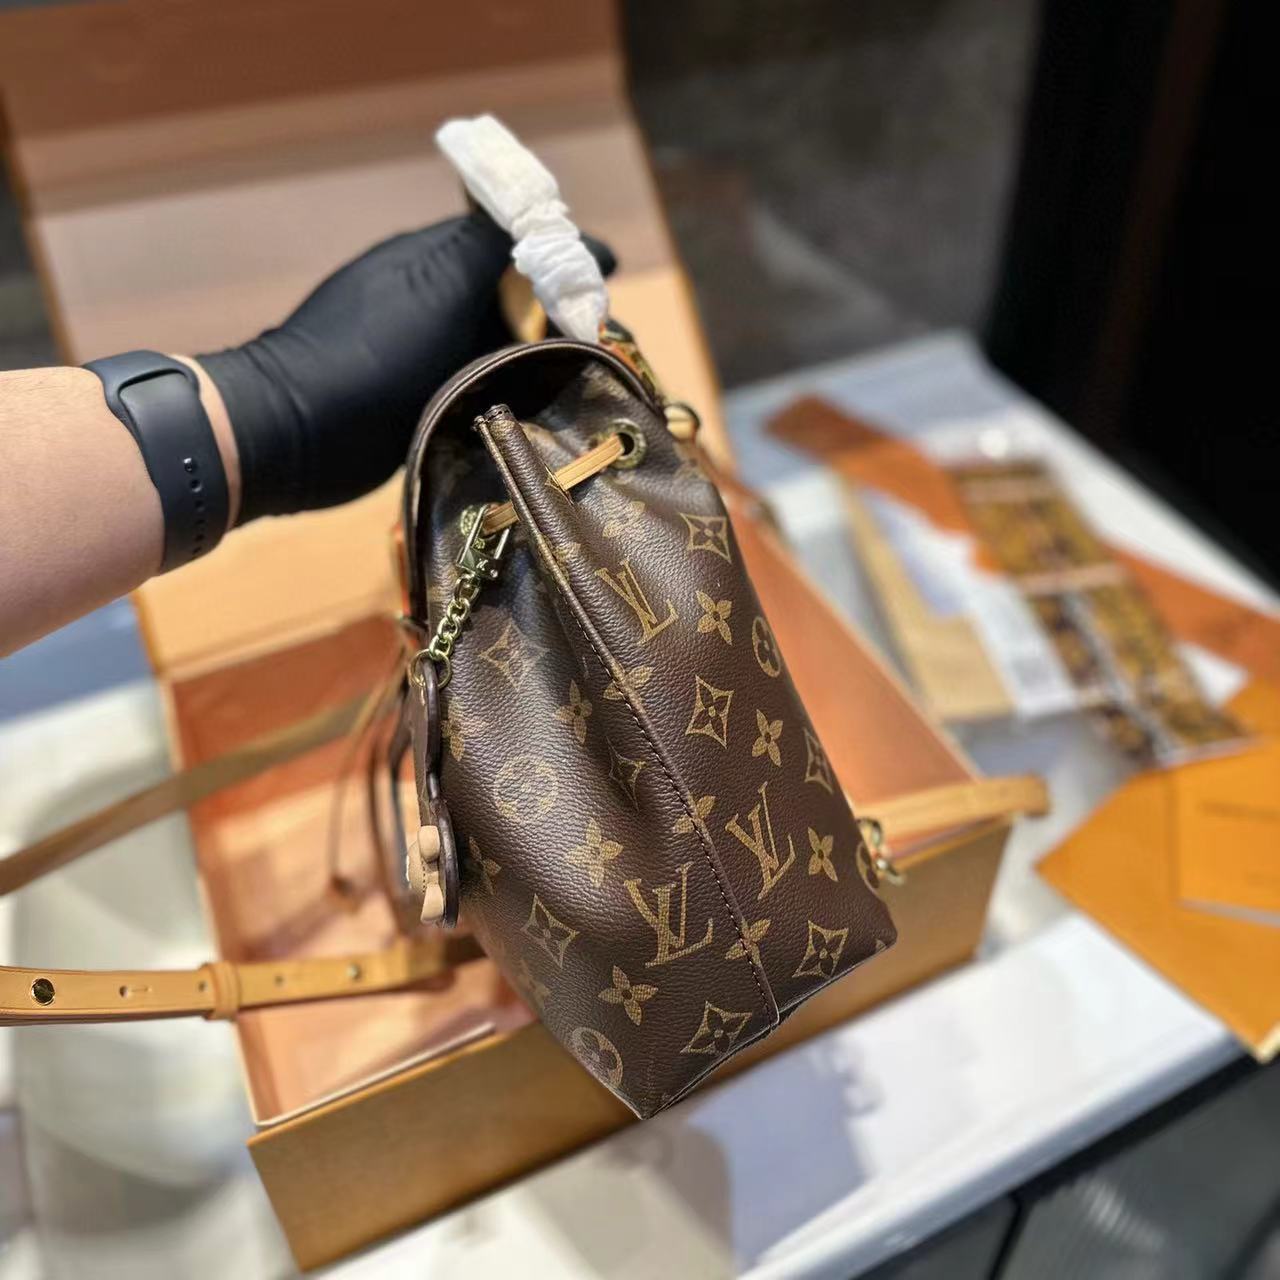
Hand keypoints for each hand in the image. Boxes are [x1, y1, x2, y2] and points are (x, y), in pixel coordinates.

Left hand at [198, 213, 614, 523]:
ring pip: (495, 344)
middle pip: (510, 296)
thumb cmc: (370, 352)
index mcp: (435, 261)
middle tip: (604, 345)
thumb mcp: (439, 282)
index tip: (609, 283)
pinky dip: (509, 390)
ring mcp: (419, 352)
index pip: (513, 243)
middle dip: (559, 313)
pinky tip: (532, 412)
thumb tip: (552, 219)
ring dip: (537, 357)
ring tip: (582, 383)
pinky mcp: (413, 400)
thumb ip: (492, 242)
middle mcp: (430, 300)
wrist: (294, 433)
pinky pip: (476, 385)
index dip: (563, 258)